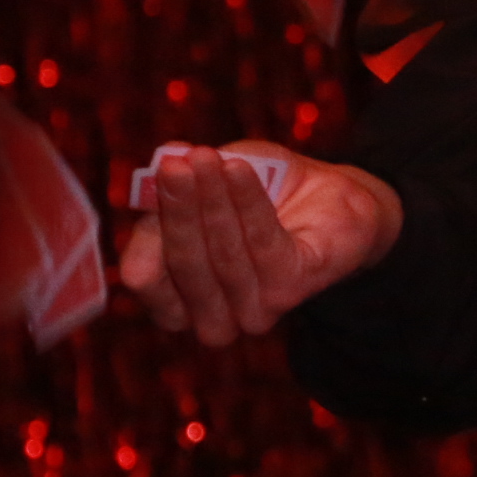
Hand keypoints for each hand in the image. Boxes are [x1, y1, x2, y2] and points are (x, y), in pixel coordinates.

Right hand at [115, 144, 401, 348]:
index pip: (146, 281)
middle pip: (185, 268)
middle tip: (175, 165)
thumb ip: (177, 189)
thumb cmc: (256, 193)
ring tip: (209, 158)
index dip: (146, 236)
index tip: (155, 180)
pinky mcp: (293, 290)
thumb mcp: (206, 185)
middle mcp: (213, 319)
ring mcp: (255, 311)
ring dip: (215, 203)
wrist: (330, 198)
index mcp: (177, 302)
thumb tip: (159, 166)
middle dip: (179, 211)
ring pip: (225, 258)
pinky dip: (249, 204)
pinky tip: (239, 170)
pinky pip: (265, 246)